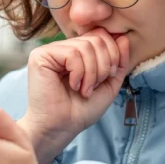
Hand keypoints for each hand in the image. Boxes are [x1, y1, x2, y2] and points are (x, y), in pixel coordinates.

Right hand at [19, 28, 129, 163]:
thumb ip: (119, 61)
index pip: (102, 35)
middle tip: (95, 86)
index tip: (109, 76)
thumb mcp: (109, 84)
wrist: (61, 128)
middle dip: (104, 65)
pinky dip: (79, 73)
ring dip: (92, 73)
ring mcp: (50, 50)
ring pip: (85, 46)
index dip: (113, 53)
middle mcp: (63, 46)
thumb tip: (124, 37)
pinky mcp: (40, 56)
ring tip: (84, 89)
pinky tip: (73, 86)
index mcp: (78, 51)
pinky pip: (71, 53)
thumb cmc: (82, 110)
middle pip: (96, 39)